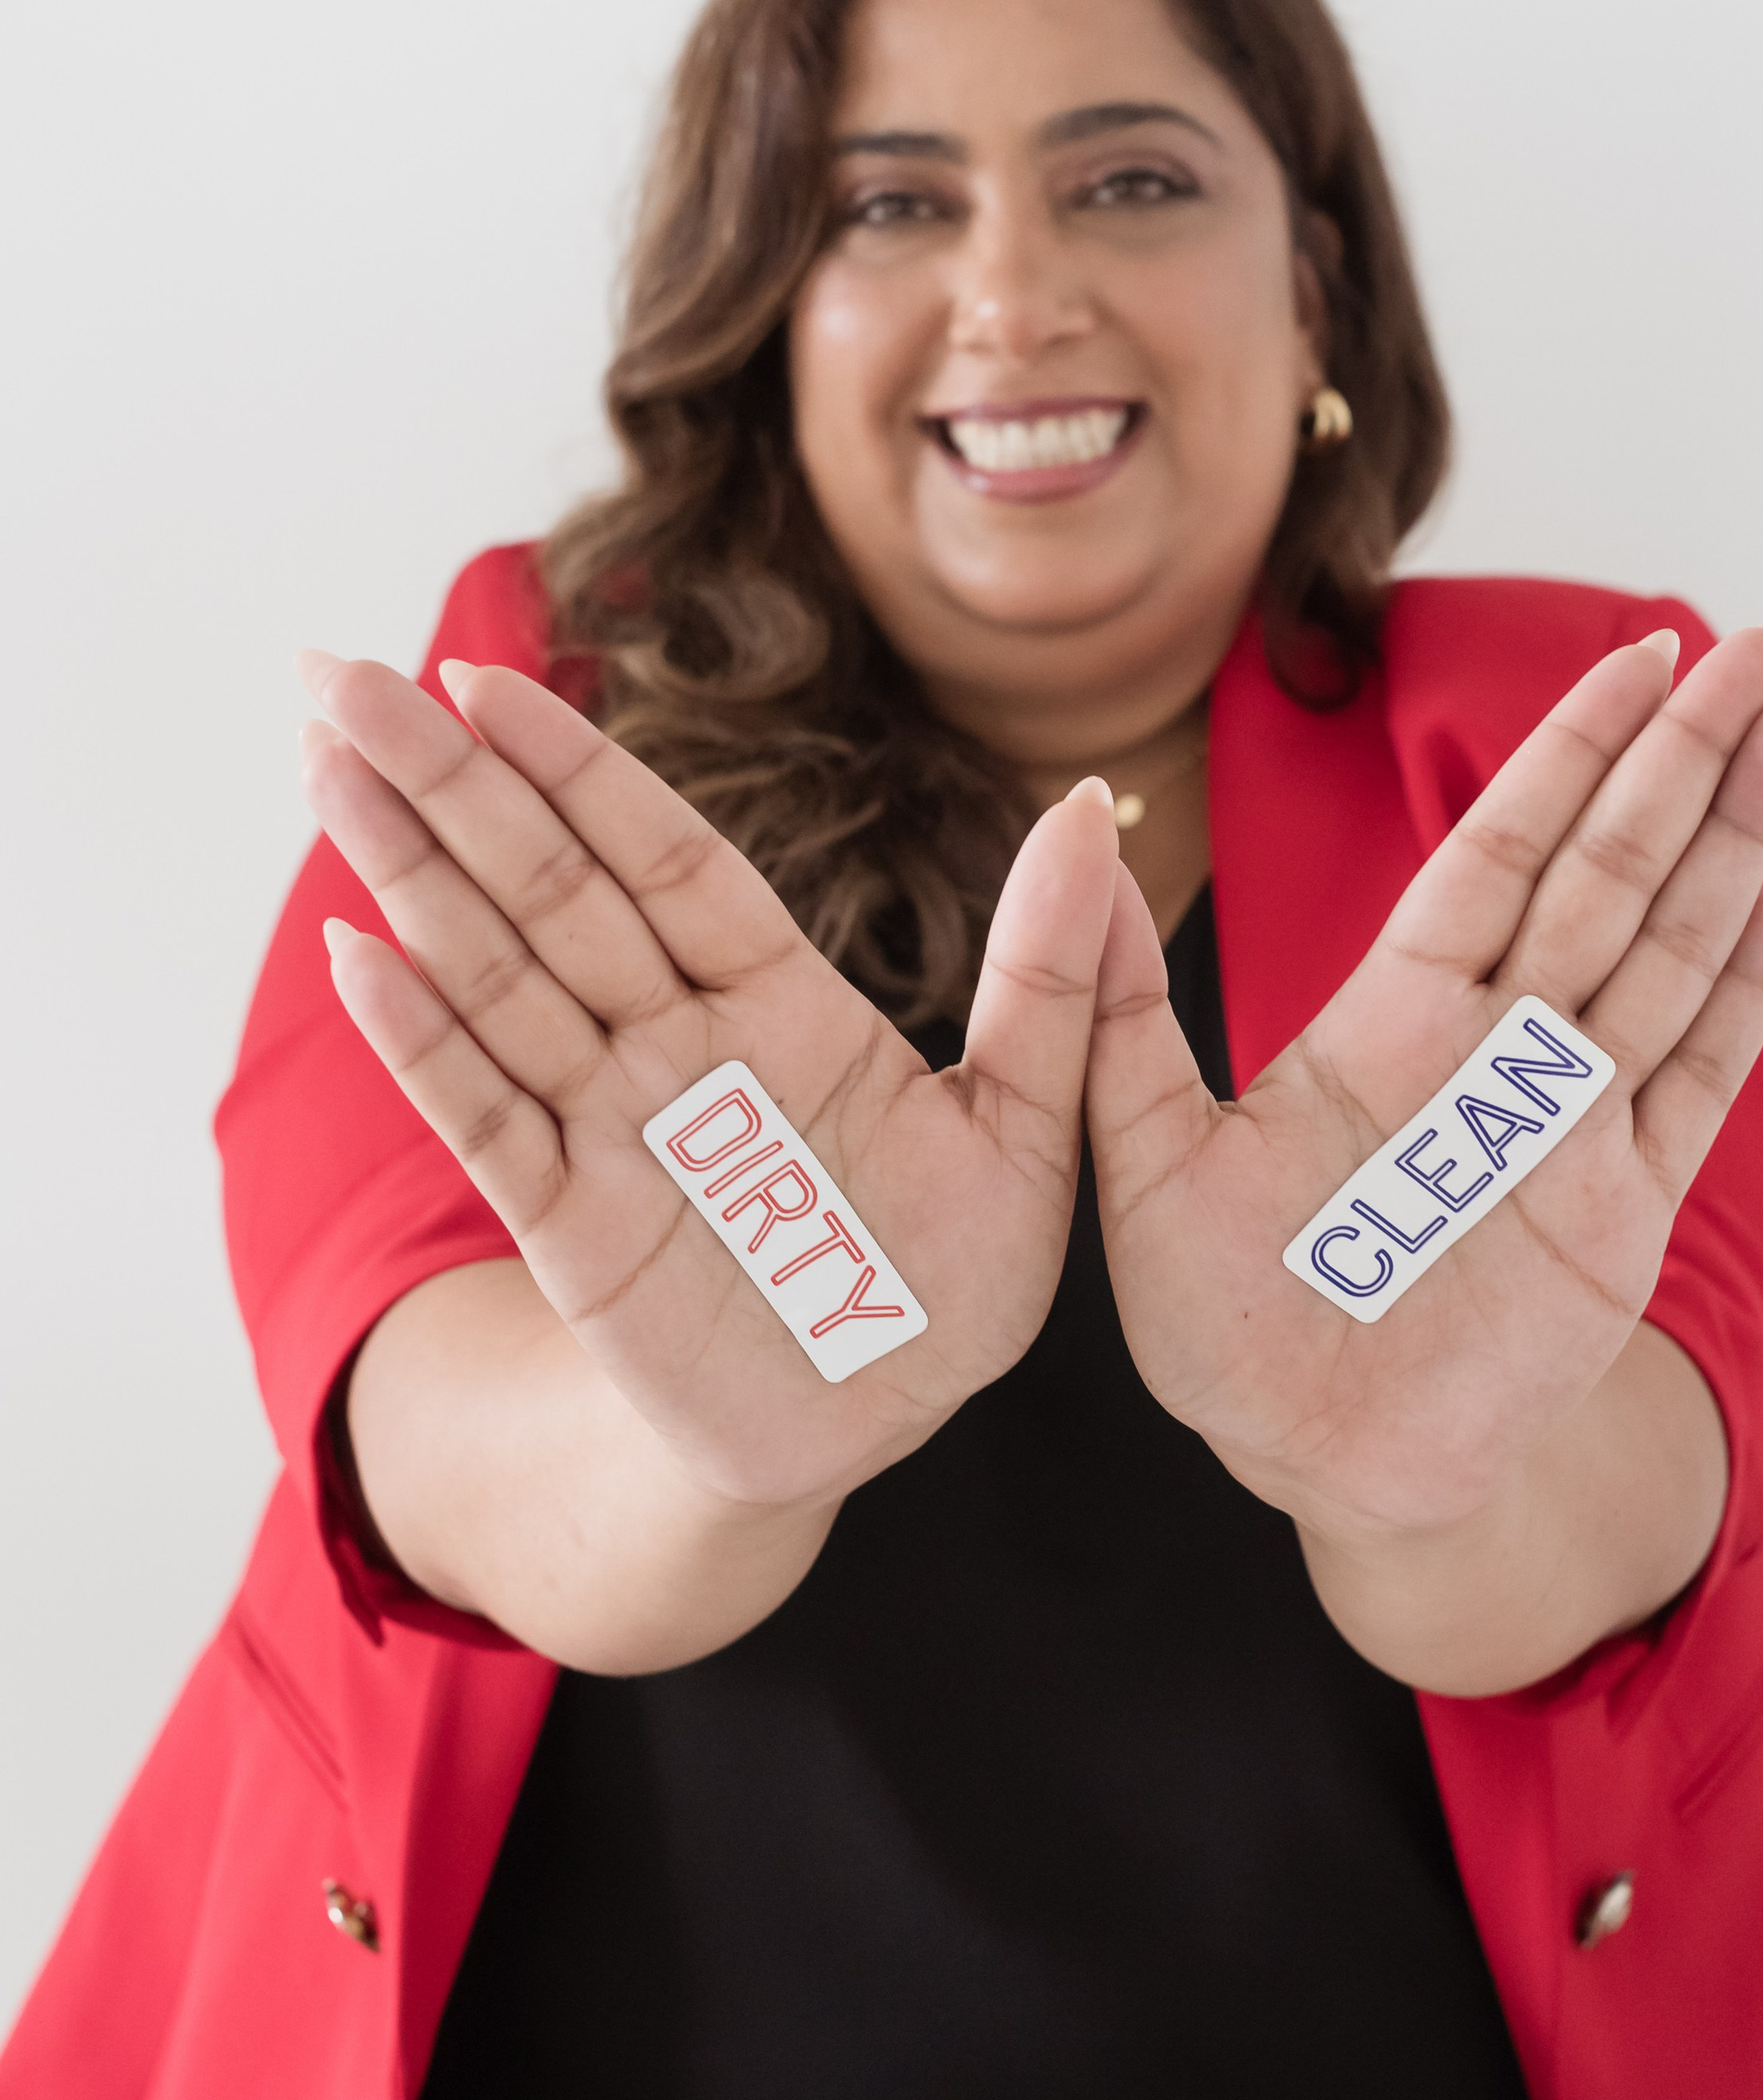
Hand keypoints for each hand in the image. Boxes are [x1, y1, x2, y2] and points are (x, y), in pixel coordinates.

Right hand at [301, 651, 1118, 1514]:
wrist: (871, 1426)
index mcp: (782, 1003)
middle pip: (552, 888)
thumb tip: (1098, 804)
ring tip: (327, 766)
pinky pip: (484, 1119)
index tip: (486, 680)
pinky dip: (421, 1038)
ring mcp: (611, 1128)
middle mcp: (678, 1045)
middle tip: (349, 673)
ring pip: (496, 976)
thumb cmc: (952, 1278)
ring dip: (410, 873)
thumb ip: (1047, 971)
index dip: (578, 771)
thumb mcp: (1029, 1123)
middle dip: (452, 784)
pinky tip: (356, 951)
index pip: (665, 859)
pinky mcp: (570, 1226)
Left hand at [1085, 622, 1762, 1612]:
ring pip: (1669, 949)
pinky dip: (1742, 993)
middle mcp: (1493, 1052)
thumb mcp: (1141, 1155)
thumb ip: (1114, 1003)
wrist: (1318, 1464)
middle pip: (1606, 872)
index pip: (1496, 854)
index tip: (1636, 657)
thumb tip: (1075, 835)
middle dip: (1683, 760)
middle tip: (1758, 646)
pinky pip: (1693, 1079)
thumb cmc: (1226, 1323)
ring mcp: (1567, 1125)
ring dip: (1735, 841)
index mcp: (1388, 1023)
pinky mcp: (1621, 1210)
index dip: (1568, 756)